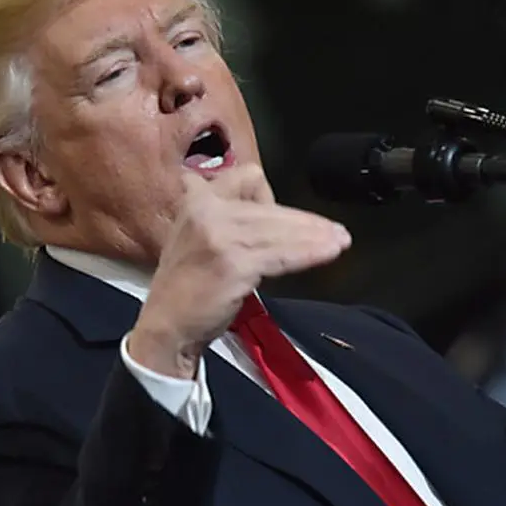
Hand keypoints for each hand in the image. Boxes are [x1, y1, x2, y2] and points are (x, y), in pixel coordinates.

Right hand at [127, 165, 351, 377]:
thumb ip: (228, 220)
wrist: (165, 327)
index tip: (281, 220)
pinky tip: (328, 254)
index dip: (269, 196)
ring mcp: (219, 235)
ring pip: (280, 230)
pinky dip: (309, 254)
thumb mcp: (196, 239)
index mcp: (196, 200)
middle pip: (270, 208)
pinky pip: (282, 254)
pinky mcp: (234, 262)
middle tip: (334, 231)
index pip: (247, 177)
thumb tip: (276, 217)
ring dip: (314, 237)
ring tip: (339, 242)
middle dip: (304, 221)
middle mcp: (206, 210)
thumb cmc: (185, 290)